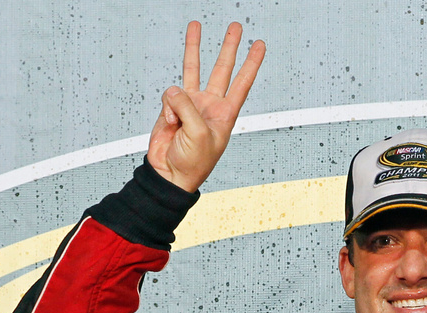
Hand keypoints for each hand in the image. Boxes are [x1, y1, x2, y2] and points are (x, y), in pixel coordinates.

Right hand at [147, 21, 265, 191]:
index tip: (260, 45)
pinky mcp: (172, 106)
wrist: (169, 173)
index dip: (251, 63)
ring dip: (195, 47)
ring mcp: (191, 104)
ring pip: (194, 69)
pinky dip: (167, 107)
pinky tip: (170, 122)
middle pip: (222, 69)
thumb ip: (188, 108)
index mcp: (225, 114)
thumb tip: (174, 90)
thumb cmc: (192, 163)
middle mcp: (211, 105)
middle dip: (229, 47)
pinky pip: (169, 95)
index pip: (242, 83)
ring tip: (197, 26)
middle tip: (237, 27)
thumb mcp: (198, 135)